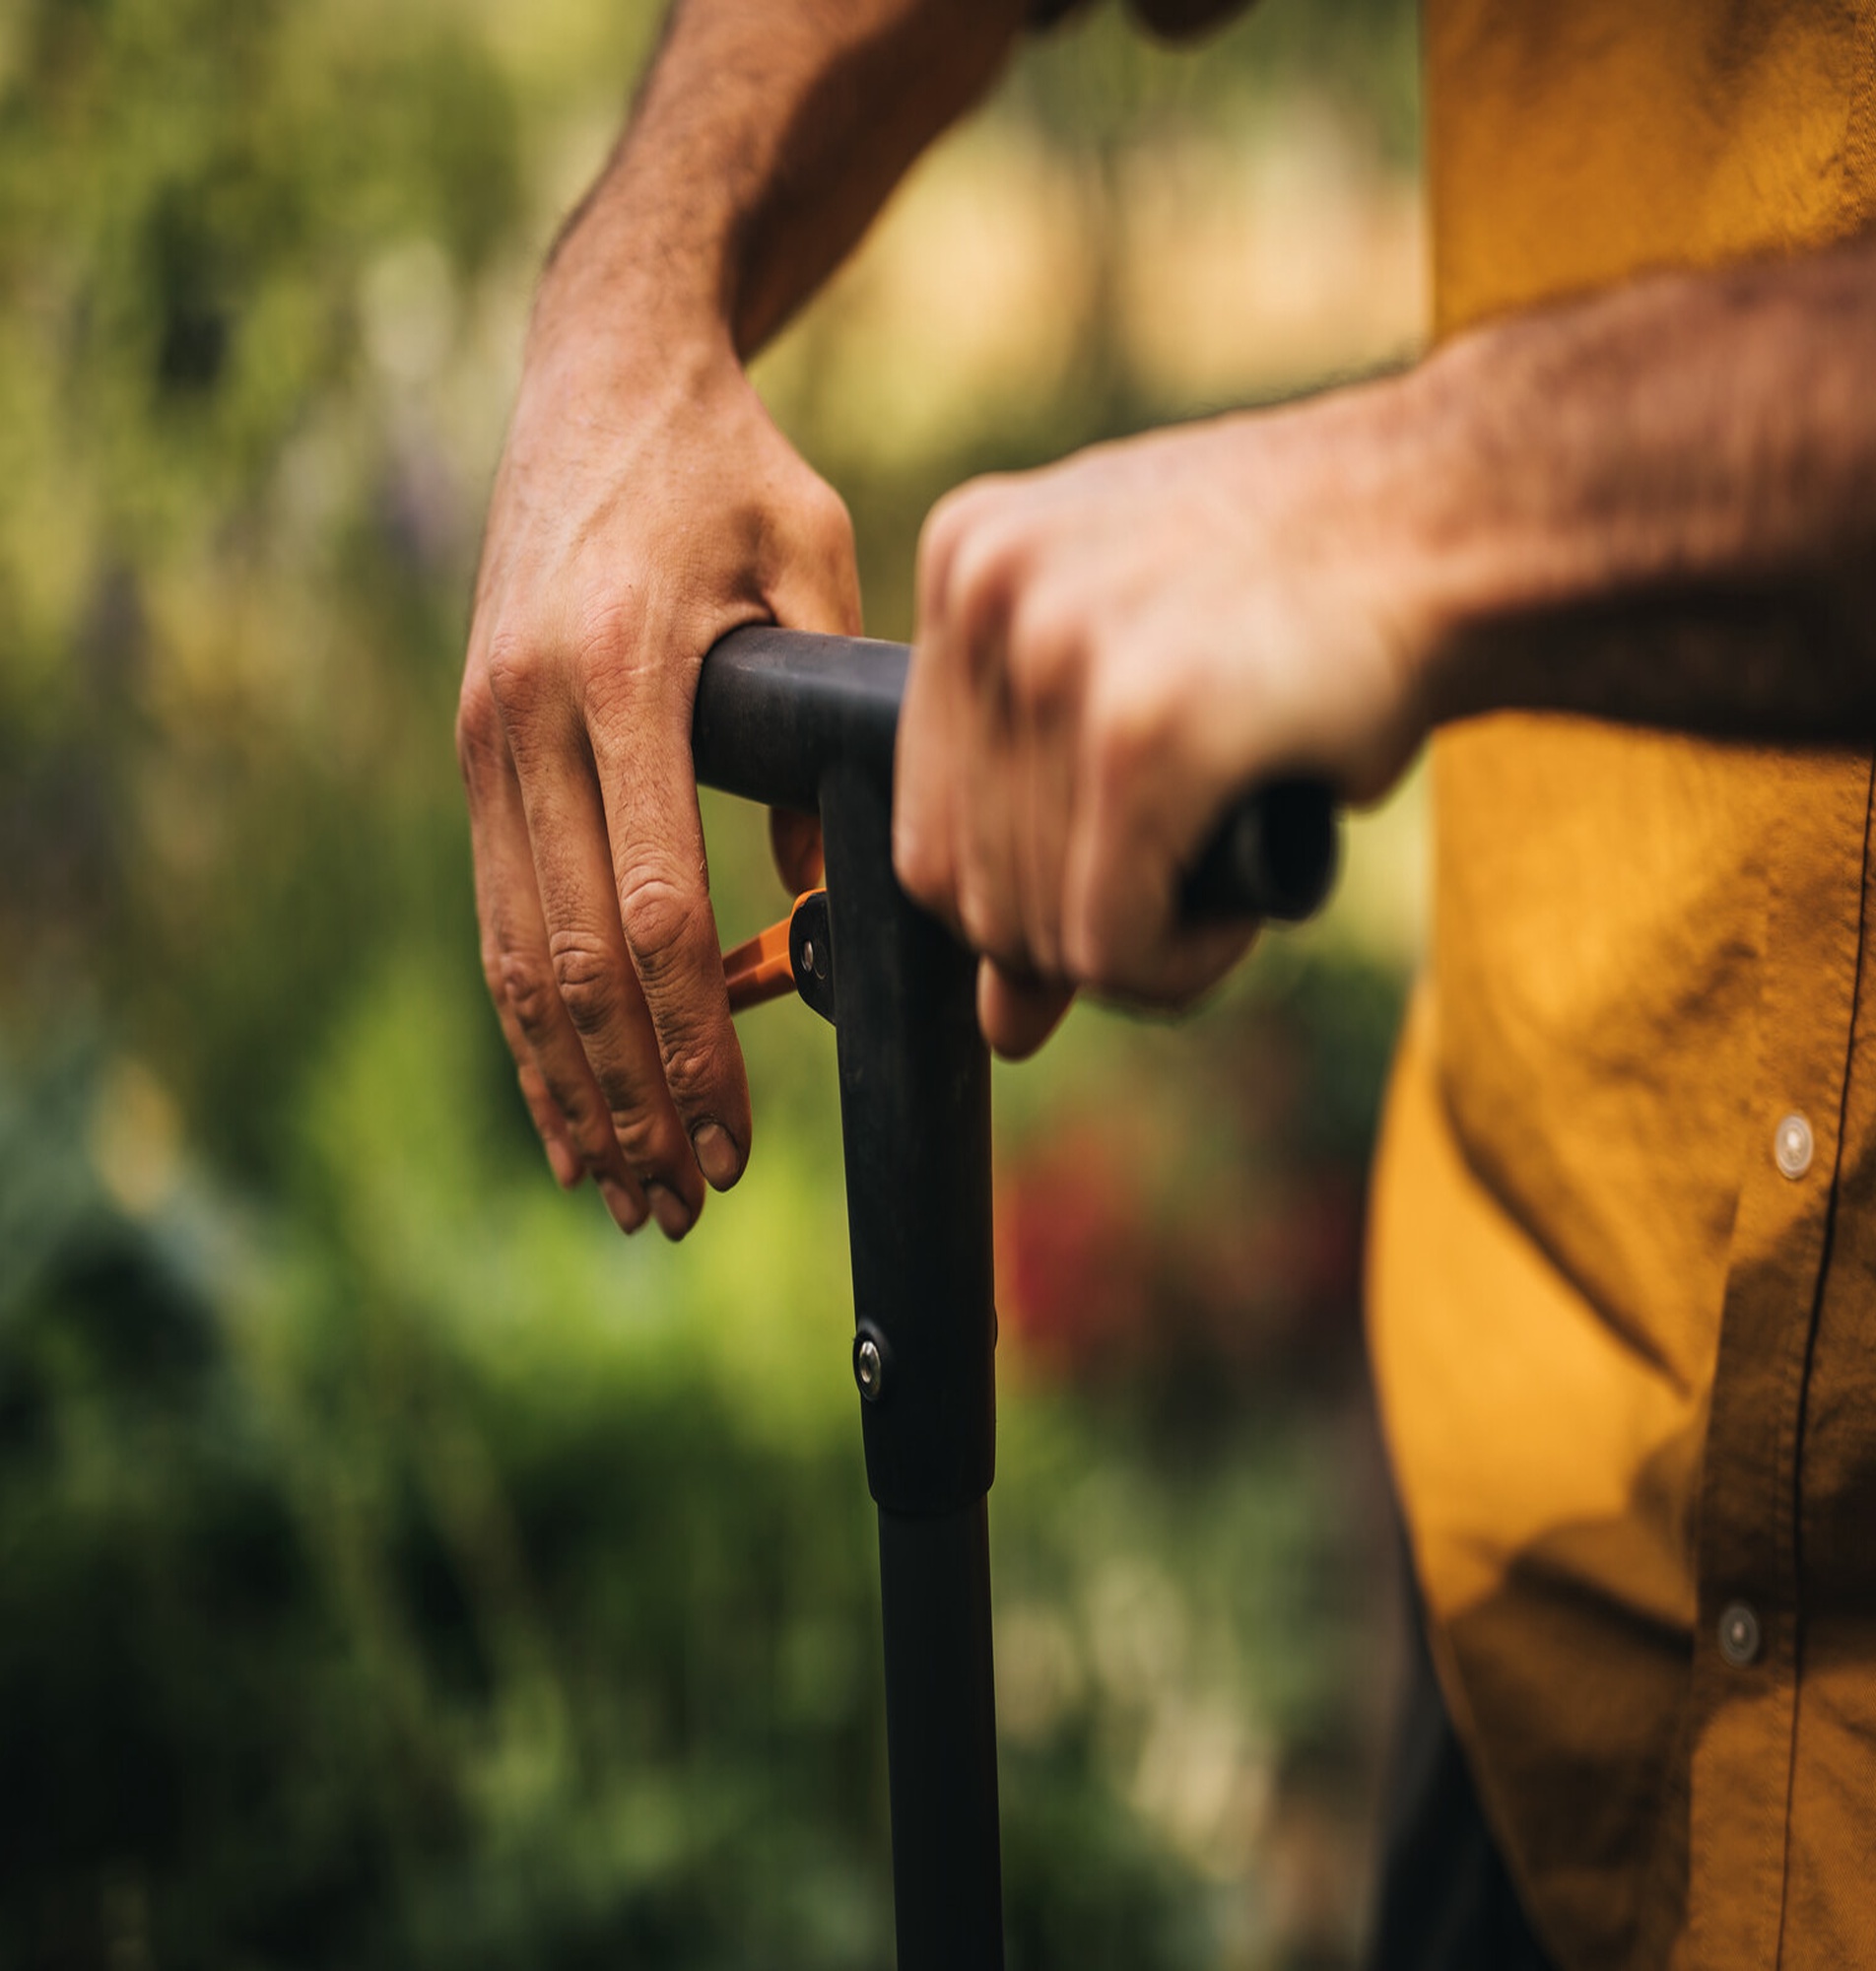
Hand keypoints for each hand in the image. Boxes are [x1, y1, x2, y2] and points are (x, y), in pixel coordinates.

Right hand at [457, 248, 856, 1236]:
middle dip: (635, 1098)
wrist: (601, 376)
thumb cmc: (731, 471)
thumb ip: (823, 729)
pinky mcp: (472, 749)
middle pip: (575, 963)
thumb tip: (825, 897)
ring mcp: (482, 737)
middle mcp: (528, 718)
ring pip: (517, 958)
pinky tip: (562, 1104)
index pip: (654, 912)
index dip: (696, 1045)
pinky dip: (526, 1025)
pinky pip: (494, 916)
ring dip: (571, 1087)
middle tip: (685, 1202)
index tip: (735, 1139)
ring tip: (623, 1190)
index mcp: (622, 676)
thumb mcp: (811, 568)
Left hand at [892, 381, 1434, 1057]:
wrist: (1463, 525)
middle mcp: (989, 593)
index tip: (1114, 878)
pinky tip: (1242, 910)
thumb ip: (1045, 827)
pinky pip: (1110, 947)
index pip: (921, 824)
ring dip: (1140, 948)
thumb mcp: (1141, 679)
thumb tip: (998, 1022)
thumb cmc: (1309, 603)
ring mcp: (1058, 655)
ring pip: (1033, 930)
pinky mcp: (1143, 734)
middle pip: (964, 889)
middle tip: (1190, 879)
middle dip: (1077, 927)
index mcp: (965, 562)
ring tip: (1228, 867)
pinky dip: (1179, 967)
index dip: (1017, 896)